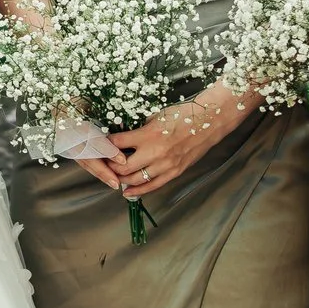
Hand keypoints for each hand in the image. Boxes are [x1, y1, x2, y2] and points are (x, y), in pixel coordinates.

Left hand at [104, 91, 250, 199]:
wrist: (209, 122)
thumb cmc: (182, 115)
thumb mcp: (155, 115)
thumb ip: (138, 128)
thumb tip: (121, 134)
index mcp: (147, 134)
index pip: (117, 144)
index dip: (105, 146)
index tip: (99, 146)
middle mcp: (154, 152)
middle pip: (123, 168)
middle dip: (110, 167)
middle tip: (103, 164)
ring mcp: (165, 165)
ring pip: (135, 180)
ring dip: (121, 180)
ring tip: (113, 176)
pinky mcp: (174, 172)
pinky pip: (152, 186)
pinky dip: (137, 191)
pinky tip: (127, 192)